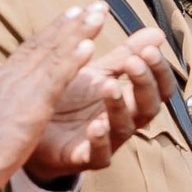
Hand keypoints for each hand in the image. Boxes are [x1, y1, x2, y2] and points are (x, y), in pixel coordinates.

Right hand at [0, 6, 103, 186]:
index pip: (30, 49)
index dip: (52, 31)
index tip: (71, 14)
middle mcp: (10, 76)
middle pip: (45, 44)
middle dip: (72, 23)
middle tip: (95, 5)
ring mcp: (21, 88)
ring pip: (54, 53)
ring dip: (78, 32)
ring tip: (98, 14)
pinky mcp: (32, 104)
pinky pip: (57, 78)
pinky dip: (73, 60)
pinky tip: (90, 46)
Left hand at [27, 28, 175, 179]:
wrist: (32, 129)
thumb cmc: (70, 101)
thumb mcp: (97, 73)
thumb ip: (125, 55)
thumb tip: (157, 33)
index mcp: (130, 99)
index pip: (159, 87)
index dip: (158, 70)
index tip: (149, 49)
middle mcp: (124, 120)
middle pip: (149, 106)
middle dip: (144, 84)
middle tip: (133, 62)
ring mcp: (107, 141)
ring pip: (125, 128)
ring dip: (120, 107)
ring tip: (109, 87)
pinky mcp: (84, 158)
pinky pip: (100, 154)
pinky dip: (100, 141)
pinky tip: (95, 126)